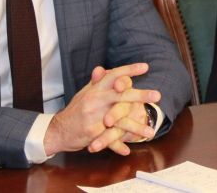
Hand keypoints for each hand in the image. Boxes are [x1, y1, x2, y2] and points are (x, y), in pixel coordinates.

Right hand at [43, 63, 158, 155]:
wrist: (59, 130)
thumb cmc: (76, 110)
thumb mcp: (85, 94)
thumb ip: (97, 83)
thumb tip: (102, 68)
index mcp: (95, 89)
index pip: (114, 75)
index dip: (129, 70)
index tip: (145, 67)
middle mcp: (95, 100)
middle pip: (120, 95)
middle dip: (140, 95)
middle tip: (158, 95)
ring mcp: (94, 117)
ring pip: (119, 121)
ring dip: (136, 127)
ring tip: (151, 131)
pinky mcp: (92, 133)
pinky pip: (109, 139)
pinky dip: (118, 145)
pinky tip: (127, 150)